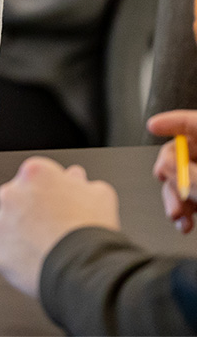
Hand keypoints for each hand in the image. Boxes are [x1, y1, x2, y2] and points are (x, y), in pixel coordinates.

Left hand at [0, 156, 119, 297]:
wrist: (85, 270)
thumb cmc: (92, 231)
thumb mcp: (99, 195)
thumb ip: (81, 182)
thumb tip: (75, 177)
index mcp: (34, 173)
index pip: (37, 176)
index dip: (52, 192)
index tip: (60, 204)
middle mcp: (11, 193)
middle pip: (19, 198)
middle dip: (33, 211)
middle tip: (54, 228)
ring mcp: (0, 222)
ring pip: (8, 225)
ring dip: (22, 233)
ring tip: (47, 248)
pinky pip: (4, 251)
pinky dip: (16, 257)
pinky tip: (37, 262)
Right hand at [148, 110, 196, 232]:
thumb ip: (192, 175)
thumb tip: (167, 167)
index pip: (191, 123)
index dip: (171, 122)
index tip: (152, 125)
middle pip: (181, 155)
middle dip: (169, 173)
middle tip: (169, 185)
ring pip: (182, 181)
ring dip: (174, 198)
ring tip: (177, 215)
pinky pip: (191, 200)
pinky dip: (184, 212)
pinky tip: (183, 224)